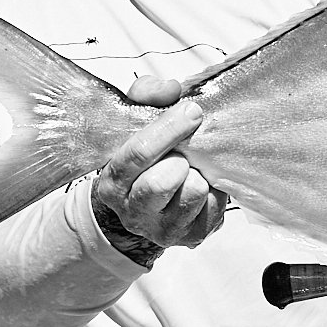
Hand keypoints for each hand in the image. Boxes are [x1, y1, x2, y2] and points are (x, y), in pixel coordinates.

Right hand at [90, 75, 227, 260]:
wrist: (145, 206)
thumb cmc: (143, 160)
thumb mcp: (134, 123)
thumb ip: (146, 96)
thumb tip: (171, 89)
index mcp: (112, 183)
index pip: (138, 154)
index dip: (167, 129)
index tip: (191, 111)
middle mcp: (133, 212)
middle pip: (162, 182)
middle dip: (181, 158)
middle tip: (185, 151)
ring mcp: (164, 230)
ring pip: (193, 192)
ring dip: (198, 173)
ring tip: (191, 168)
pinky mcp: (193, 237)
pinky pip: (214, 206)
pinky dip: (213, 188)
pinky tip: (201, 182)